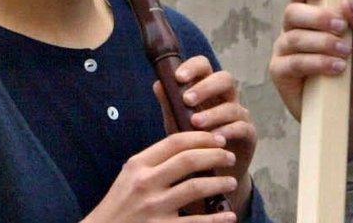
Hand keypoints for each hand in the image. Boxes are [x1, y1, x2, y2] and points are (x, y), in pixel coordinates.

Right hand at [82, 130, 239, 222]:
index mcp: (138, 165)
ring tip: (232, 182)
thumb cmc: (120, 204)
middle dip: (215, 156)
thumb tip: (187, 146)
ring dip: (219, 183)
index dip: (201, 138)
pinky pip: (196, 222)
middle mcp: (145, 183)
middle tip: (230, 157)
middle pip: (188, 160)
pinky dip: (216, 219)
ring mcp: (154, 207)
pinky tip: (229, 216)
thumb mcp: (129, 175)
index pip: (174, 142)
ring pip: (196, 188)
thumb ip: (153, 161)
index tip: (218, 139)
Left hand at [158, 56, 254, 216]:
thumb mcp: (176, 122)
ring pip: (232, 106)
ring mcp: (239, 115)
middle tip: (187, 99)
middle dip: (206, 87)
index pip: (204, 67)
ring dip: (213, 113)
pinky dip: (227, 131)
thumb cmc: (192, 141)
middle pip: (225, 79)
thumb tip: (158, 84)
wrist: (211, 173)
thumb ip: (170, 104)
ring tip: (195, 123)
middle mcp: (226, 98)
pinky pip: (242, 127)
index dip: (193, 67)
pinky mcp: (249, 134)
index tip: (178, 77)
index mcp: (207, 89)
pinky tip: (214, 138)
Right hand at [268, 0, 352, 158]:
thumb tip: (348, 3)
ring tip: (344, 54)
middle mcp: (294, 29)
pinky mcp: (281, 74)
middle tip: (341, 28)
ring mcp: (285, 51)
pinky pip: (291, 63)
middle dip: (317, 17)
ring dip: (321, 43)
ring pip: (292, 37)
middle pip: (292, 11)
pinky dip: (315, 63)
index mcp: (312, 14)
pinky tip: (335, 69)